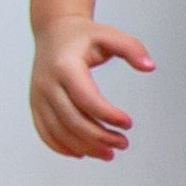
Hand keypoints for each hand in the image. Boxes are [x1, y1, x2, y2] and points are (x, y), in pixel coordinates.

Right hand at [31, 17, 151, 158]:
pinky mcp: (35, 105)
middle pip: (72, 120)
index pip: (86, 98)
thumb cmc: (82, 36)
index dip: (108, 115)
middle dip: (99, 137)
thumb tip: (150, 66)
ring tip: (110, 153)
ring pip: (58, 130)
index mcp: (65, 66)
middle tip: (123, 143)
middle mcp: (47, 83)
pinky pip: (45, 132)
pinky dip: (62, 146)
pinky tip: (83, 153)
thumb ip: (132, 48)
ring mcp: (38, 96)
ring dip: (85, 146)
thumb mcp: (110, 35)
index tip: (128, 123)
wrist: (52, 32)